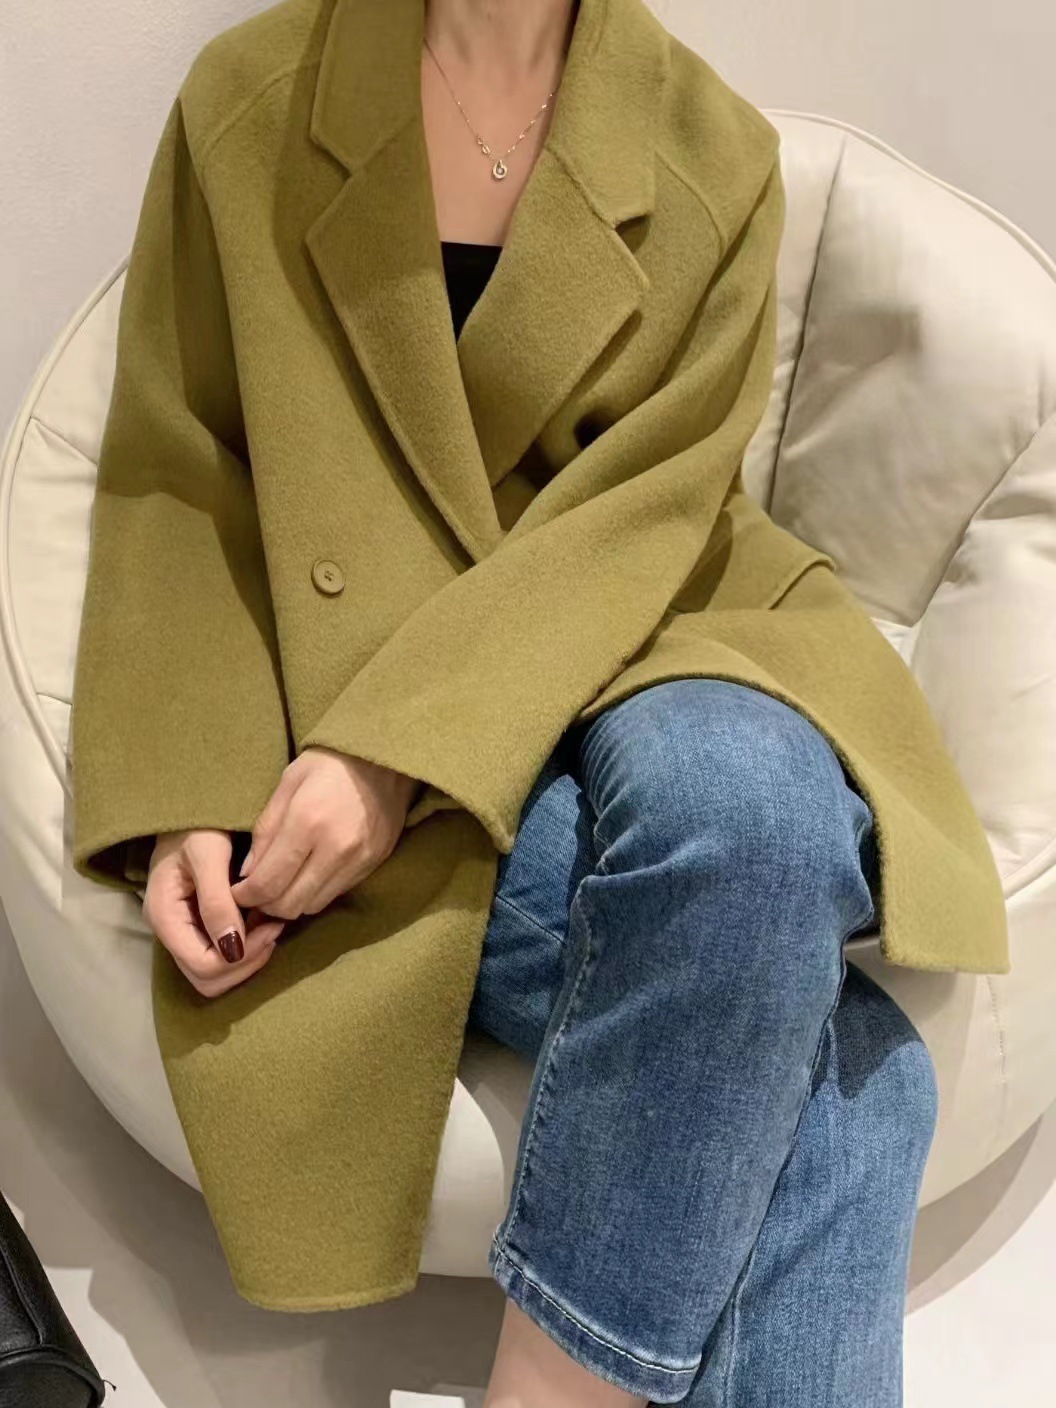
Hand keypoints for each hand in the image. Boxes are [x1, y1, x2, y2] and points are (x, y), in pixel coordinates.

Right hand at [143, 829, 286, 997]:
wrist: (194, 806)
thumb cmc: (198, 822)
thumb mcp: (208, 854)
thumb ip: (217, 902)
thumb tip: (233, 950)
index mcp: (163, 915)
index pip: (203, 966)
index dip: (241, 957)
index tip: (271, 926)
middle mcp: (169, 931)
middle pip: (207, 979)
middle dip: (245, 963)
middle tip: (274, 929)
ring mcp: (182, 931)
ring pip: (214, 975)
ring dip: (247, 959)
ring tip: (270, 926)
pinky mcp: (196, 926)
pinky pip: (219, 956)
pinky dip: (245, 949)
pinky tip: (262, 922)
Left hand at [229, 747, 417, 921]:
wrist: (386, 758)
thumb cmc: (329, 763)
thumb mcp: (288, 783)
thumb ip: (265, 830)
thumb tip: (247, 872)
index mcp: (307, 822)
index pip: (267, 883)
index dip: (245, 896)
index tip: (237, 891)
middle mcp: (335, 848)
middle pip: (288, 904)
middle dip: (265, 905)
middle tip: (256, 890)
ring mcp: (358, 860)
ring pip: (311, 905)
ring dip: (290, 902)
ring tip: (281, 884)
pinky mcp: (373, 864)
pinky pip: (334, 894)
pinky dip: (314, 893)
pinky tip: (307, 874)